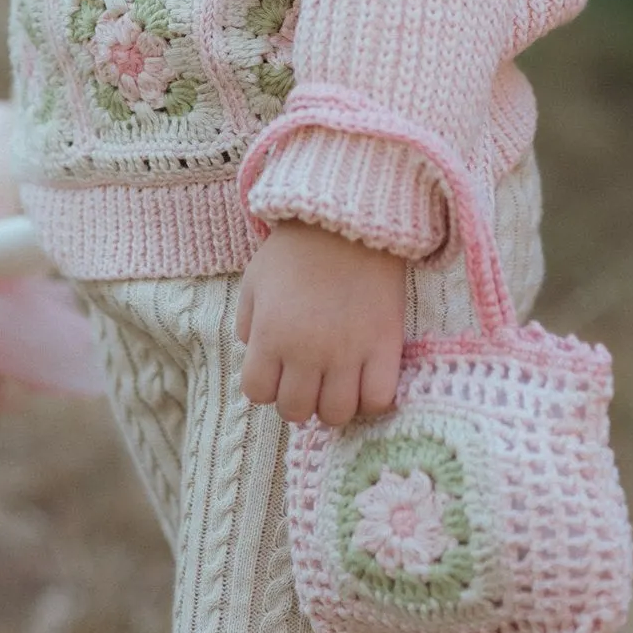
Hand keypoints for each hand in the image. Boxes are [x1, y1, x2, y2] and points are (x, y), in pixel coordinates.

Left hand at [236, 220, 405, 426]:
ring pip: (336, 414)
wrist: (348, 218)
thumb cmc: (297, 248)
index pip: (257, 393)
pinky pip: (379, 399)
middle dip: (298, 397)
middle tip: (309, 376)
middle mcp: (306, 350)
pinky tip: (366, 379)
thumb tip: (256, 355)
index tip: (278, 369)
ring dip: (333, 403)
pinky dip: (370, 399)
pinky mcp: (385, 345)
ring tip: (337, 380)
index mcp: (271, 334)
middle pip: (296, 410)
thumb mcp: (255, 279)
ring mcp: (348, 351)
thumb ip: (247, 323)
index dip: (266, 384)